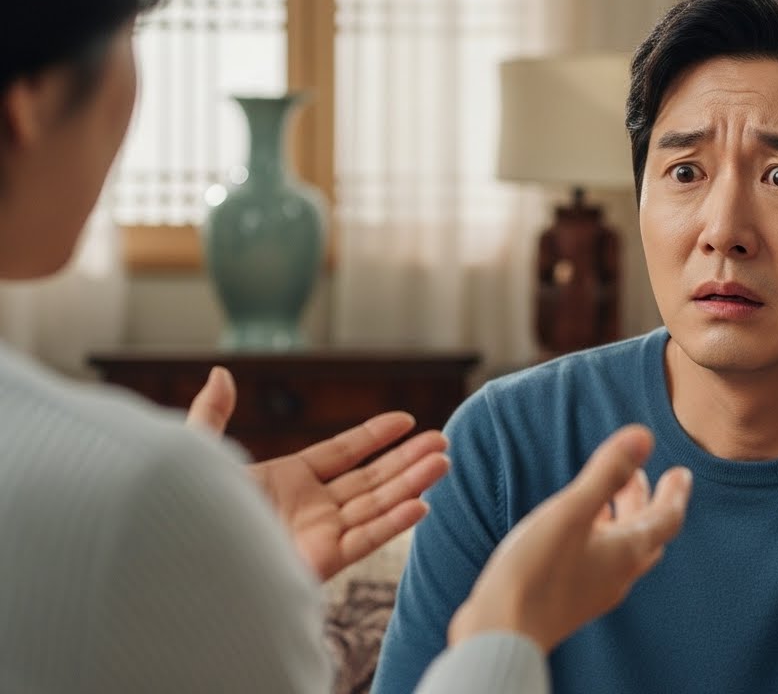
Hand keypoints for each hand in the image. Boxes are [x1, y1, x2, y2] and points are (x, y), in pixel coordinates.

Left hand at [187, 366, 450, 581]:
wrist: (176, 560)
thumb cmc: (181, 511)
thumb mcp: (196, 452)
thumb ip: (211, 414)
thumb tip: (221, 372)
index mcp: (287, 481)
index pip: (342, 453)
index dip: (375, 436)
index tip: (407, 420)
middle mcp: (310, 509)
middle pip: (370, 480)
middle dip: (408, 460)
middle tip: (442, 441)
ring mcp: (317, 535)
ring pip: (376, 505)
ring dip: (412, 484)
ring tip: (443, 462)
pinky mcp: (320, 561)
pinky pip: (364, 539)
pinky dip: (393, 524)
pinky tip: (421, 504)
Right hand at [447, 424, 691, 651]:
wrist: (501, 634)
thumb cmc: (536, 572)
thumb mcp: (571, 512)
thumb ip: (606, 473)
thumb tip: (644, 435)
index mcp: (627, 552)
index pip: (666, 519)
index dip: (675, 494)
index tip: (681, 473)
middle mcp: (618, 574)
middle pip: (644, 533)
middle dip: (646, 501)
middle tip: (643, 475)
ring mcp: (594, 589)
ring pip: (621, 548)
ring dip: (621, 518)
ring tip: (610, 495)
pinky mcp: (570, 597)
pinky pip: (597, 561)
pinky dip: (599, 536)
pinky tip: (577, 529)